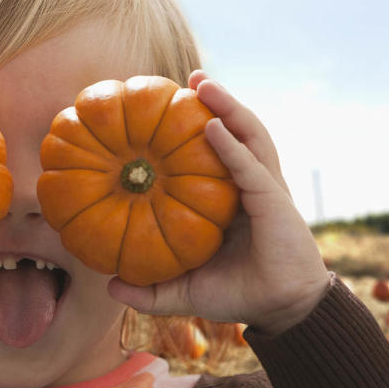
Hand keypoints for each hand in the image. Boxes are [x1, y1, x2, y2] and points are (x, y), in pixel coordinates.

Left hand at [107, 70, 329, 336]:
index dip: (198, 126)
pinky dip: (231, 146)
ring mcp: (266, 189)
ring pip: (250, 136)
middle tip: (192, 77)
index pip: (217, 152)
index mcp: (233, 198)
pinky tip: (211, 127)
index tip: (169, 105)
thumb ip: (149, 290)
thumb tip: (108, 284)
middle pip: (238, 131)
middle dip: (218, 101)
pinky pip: (251, 168)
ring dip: (228, 106)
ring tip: (203, 83)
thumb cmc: (238, 295)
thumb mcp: (184, 290)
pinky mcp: (275, 202)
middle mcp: (251, 185)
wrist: (280, 311)